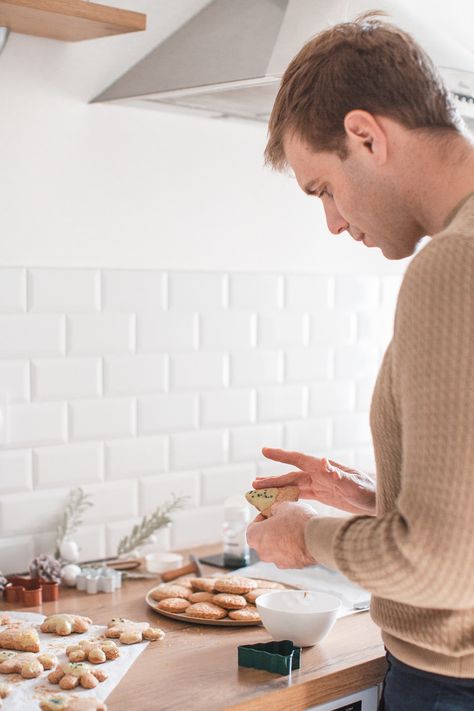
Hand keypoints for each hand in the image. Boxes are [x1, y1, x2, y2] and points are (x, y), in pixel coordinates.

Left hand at [246, 502, 317, 568]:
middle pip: (263, 539)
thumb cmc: (297, 521)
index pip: (253, 526)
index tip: (271, 513)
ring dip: (282, 539)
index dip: (262, 518)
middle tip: (283, 520)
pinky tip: (302, 538)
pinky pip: (288, 554)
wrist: (318, 539)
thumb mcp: (284, 506)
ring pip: (276, 548)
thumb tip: (275, 511)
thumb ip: (275, 509)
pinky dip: (292, 547)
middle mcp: (263, 553)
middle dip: (271, 529)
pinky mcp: (292, 566)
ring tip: (295, 528)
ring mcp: (277, 561)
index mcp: (255, 537)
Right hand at [254, 448, 375, 515]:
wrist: (384, 499)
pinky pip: (302, 494)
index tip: (264, 450)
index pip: (299, 459)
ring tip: (259, 493)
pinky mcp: (326, 494)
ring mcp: (322, 484)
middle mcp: (321, 474)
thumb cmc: (372, 492)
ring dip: (277, 489)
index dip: (281, 455)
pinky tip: (279, 501)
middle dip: (273, 480)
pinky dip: (289, 497)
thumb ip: (339, 476)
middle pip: (292, 476)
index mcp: (325, 469)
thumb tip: (323, 463)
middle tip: (254, 485)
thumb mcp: (356, 486)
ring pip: (294, 486)